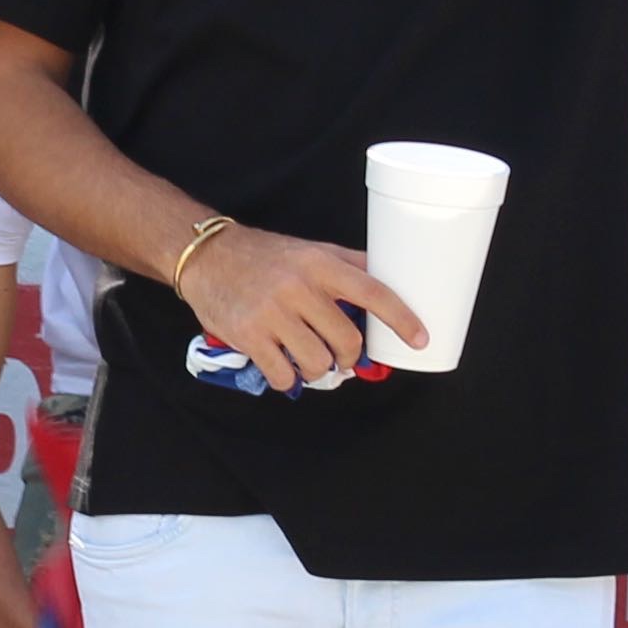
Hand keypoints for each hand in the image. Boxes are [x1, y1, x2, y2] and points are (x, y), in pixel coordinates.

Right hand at [180, 224, 408, 391]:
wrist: (208, 257)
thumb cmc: (266, 256)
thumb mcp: (311, 250)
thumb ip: (348, 264)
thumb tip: (391, 274)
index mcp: (319, 265)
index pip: (372, 291)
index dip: (401, 318)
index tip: (420, 338)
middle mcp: (298, 288)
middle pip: (346, 340)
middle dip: (348, 355)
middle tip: (340, 354)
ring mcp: (272, 314)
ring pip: (317, 362)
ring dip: (317, 368)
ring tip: (307, 356)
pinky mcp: (248, 337)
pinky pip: (284, 376)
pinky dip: (288, 378)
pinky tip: (282, 364)